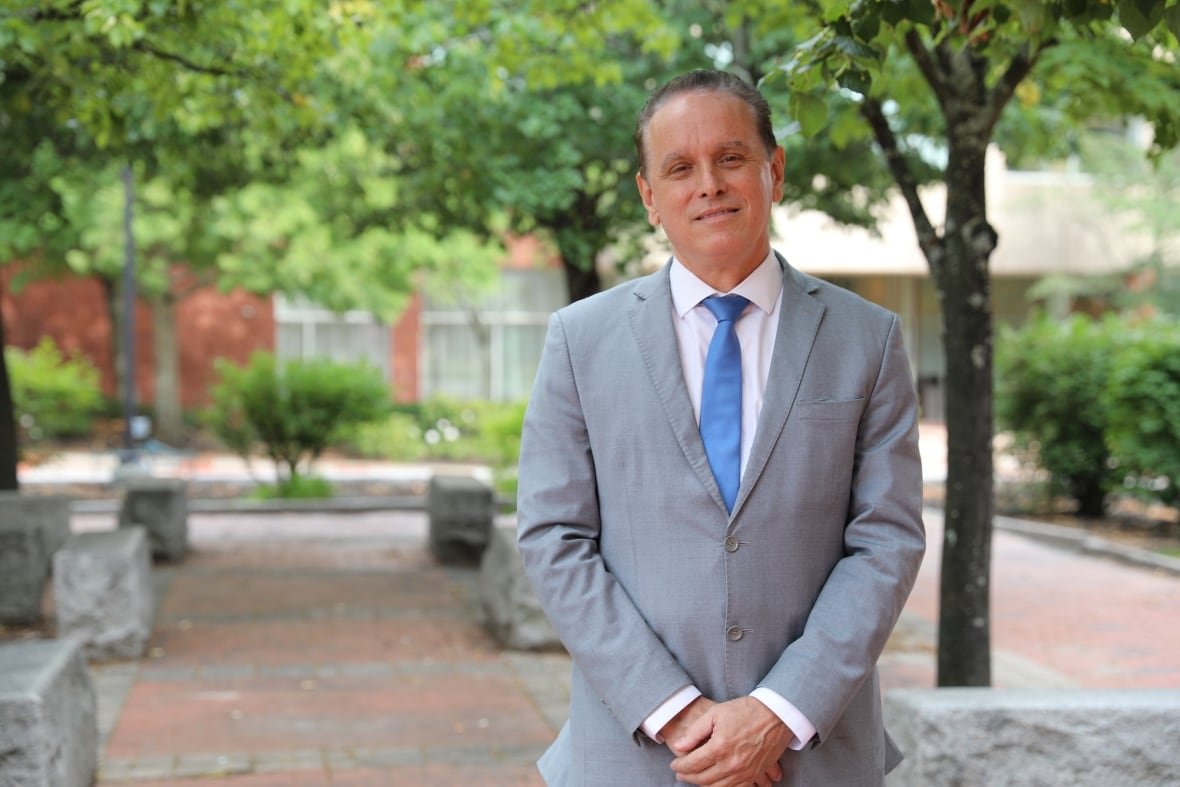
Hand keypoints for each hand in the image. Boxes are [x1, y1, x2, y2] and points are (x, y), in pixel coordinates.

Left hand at [667, 696, 790, 786]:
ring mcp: (745, 771)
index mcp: (720, 747)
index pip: (693, 764)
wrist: (776, 714)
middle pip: (703, 779)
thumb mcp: (715, 713)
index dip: (680, 766)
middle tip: (680, 773)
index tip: (674, 764)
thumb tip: (680, 746)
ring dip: (703, 785)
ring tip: (695, 779)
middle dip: (688, 777)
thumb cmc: (745, 710)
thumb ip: (695, 732)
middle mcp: (732, 764)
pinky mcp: (755, 774)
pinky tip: (715, 783)